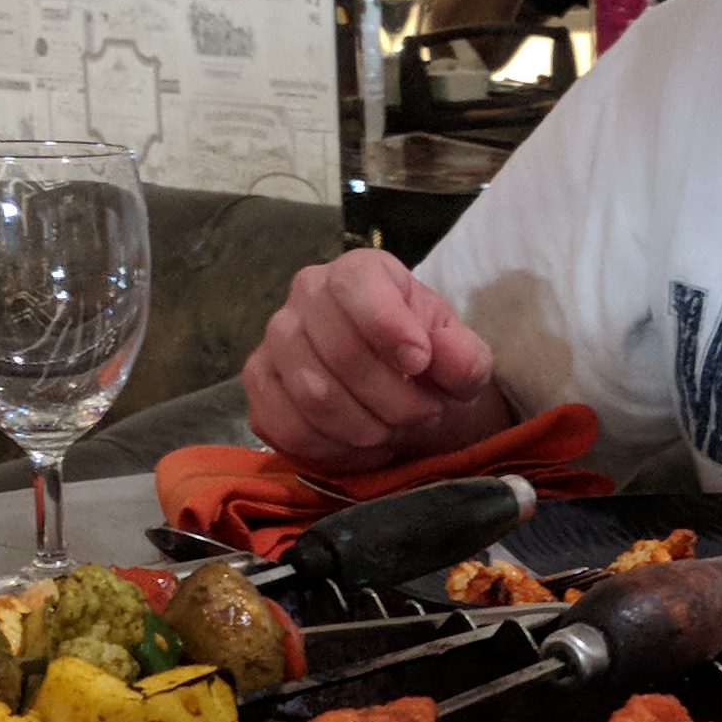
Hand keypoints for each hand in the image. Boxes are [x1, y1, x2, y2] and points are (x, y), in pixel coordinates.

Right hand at [241, 248, 510, 473]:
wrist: (397, 390)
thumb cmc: (426, 362)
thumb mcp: (461, 358)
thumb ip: (462, 356)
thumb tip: (438, 355)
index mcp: (359, 272)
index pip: (357, 285)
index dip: (389, 327)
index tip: (420, 362)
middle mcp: (307, 294)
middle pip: (340, 353)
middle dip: (393, 400)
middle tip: (423, 415)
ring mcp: (275, 340)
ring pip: (314, 396)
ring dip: (367, 428)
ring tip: (394, 429)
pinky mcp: (259, 385)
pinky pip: (288, 427)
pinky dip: (334, 449)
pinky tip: (361, 444)